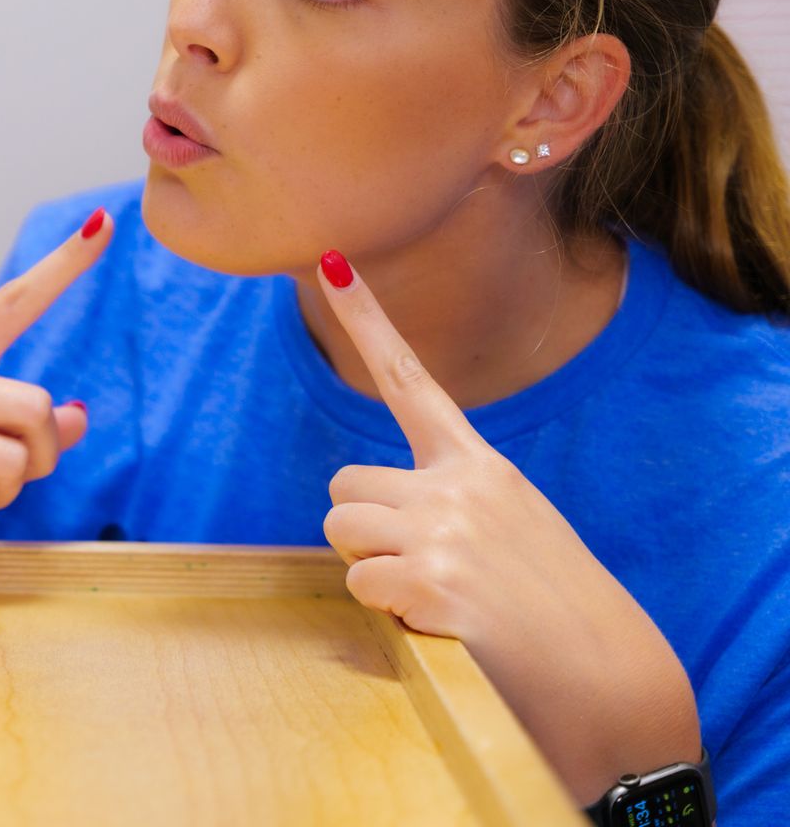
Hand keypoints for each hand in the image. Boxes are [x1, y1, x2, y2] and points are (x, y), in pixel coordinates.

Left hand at [315, 251, 699, 800]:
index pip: (410, 380)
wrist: (612, 680)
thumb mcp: (508, 531)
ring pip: (340, 535)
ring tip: (433, 599)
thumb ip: (444, 508)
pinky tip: (442, 626)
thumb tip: (364, 517)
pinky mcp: (438, 584)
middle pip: (342, 487)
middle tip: (420, 571)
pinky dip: (387, 614)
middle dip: (360, 532)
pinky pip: (362, 587)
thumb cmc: (553, 611)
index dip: (365, 320)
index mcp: (480, 466)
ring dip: (368, 573)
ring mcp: (448, 533)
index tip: (327, 260)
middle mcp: (460, 487)